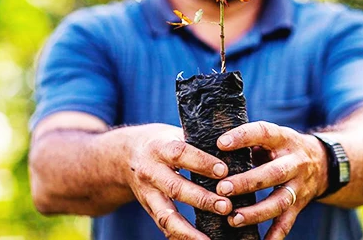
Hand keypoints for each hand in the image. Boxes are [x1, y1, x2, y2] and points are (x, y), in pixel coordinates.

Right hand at [123, 123, 231, 238]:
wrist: (125, 156)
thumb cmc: (164, 142)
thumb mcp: (176, 134)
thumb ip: (200, 141)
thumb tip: (237, 145)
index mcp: (160, 148)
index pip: (181, 154)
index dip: (202, 162)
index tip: (224, 171)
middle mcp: (151, 172)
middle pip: (176, 188)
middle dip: (202, 199)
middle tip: (226, 206)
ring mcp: (147, 193)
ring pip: (166, 215)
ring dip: (189, 230)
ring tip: (210, 239)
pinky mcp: (149, 209)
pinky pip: (164, 227)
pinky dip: (180, 238)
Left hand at [215, 121, 327, 239]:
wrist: (322, 162)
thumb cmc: (282, 148)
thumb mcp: (271, 138)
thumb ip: (248, 141)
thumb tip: (210, 146)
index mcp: (283, 139)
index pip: (264, 133)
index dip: (243, 137)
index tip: (220, 144)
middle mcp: (294, 162)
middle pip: (274, 173)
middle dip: (247, 182)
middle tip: (221, 189)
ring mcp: (298, 185)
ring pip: (280, 201)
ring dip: (256, 212)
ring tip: (233, 219)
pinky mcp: (299, 204)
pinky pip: (288, 222)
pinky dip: (275, 235)